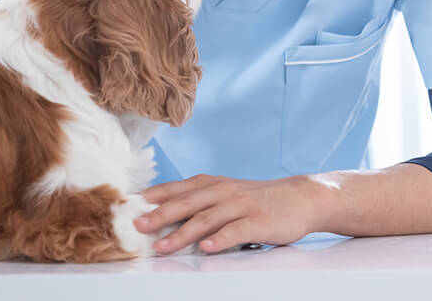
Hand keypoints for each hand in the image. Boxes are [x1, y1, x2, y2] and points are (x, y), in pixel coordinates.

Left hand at [134, 174, 326, 253]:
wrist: (300, 196)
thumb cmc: (257, 199)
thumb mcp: (226, 193)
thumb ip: (200, 200)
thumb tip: (165, 211)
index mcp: (212, 184)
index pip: (176, 189)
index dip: (154, 197)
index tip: (131, 206)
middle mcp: (222, 191)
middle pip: (185, 203)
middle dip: (159, 215)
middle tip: (139, 226)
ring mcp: (240, 205)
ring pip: (205, 219)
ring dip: (182, 234)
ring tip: (162, 246)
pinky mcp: (257, 221)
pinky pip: (235, 231)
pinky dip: (219, 240)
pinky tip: (206, 248)